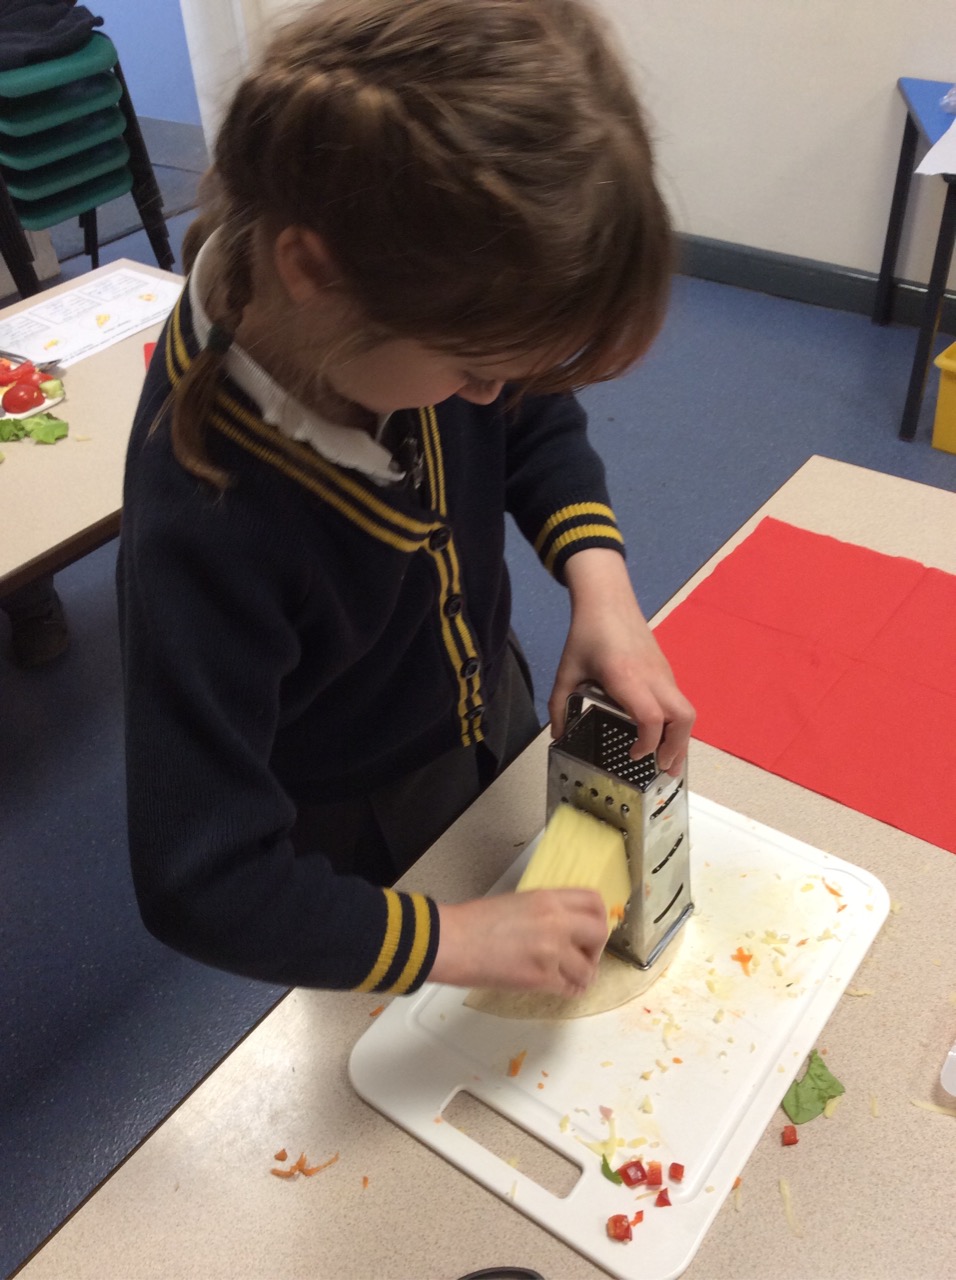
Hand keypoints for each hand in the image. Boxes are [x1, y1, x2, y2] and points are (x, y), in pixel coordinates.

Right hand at [431, 889, 606, 995]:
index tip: (592, 929)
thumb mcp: (516, 903)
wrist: (451, 942)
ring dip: (583, 975)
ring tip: (572, 978)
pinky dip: (568, 990)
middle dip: (596, 948)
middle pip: (599, 932)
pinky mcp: (541, 977)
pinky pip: (569, 988)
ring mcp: (551, 950)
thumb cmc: (472, 922)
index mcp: (547, 898)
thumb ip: (545, 912)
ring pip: (588, 968)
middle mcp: (555, 921)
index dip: (599, 917)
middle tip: (584, 956)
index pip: (593, 901)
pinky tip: (560, 988)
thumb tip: (562, 927)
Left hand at [550, 548, 694, 775]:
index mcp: (626, 677)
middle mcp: (652, 677)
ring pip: (686, 710)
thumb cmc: (586, 633)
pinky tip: (662, 735)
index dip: (648, 742)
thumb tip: (557, 736)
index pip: (651, 717)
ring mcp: (663, 673)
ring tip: (668, 761)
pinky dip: (676, 723)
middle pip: (683, 717)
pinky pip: (679, 701)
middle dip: (677, 747)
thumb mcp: (566, 671)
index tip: (634, 756)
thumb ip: (559, 705)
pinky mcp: (666, 670)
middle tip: (664, 770)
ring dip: (681, 738)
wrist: (608, 599)